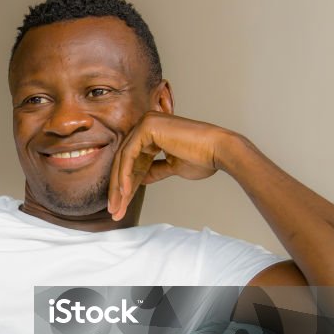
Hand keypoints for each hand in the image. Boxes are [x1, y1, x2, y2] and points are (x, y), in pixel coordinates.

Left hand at [107, 112, 238, 220]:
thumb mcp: (172, 167)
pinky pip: (129, 155)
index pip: (132, 162)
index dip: (126, 185)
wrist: (219, 151)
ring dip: (118, 186)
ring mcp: (145, 123)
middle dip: (118, 188)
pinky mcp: (146, 127)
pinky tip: (125, 192)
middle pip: (124, 160)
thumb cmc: (203, 158)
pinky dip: (125, 175)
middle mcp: (146, 124)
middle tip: (114, 210)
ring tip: (117, 206)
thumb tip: (139, 179)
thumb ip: (154, 170)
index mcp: (152, 133)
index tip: (121, 206)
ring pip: (123, 159)